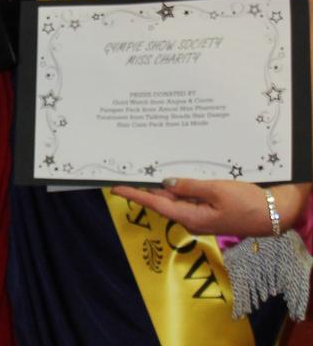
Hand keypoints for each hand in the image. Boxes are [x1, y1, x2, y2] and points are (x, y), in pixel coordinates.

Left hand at [111, 178, 311, 237]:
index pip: (155, 203)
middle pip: (162, 201)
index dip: (135, 195)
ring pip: (174, 198)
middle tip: (127, 171)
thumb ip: (189, 187)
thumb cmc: (246, 203)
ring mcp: (199, 215)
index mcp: (190, 216)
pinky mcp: (208, 210)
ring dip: (161, 185)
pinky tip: (172, 175)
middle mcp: (190, 218)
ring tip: (143, 169)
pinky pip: (187, 197)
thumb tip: (164, 182)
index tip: (116, 187)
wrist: (272, 215)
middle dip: (145, 187)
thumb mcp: (216, 190)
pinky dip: (178, 186)